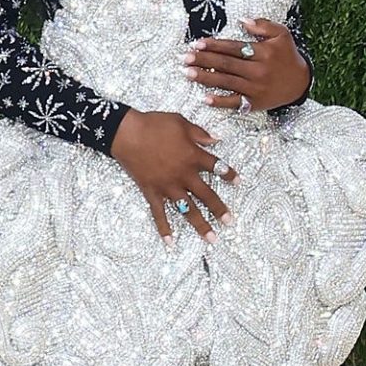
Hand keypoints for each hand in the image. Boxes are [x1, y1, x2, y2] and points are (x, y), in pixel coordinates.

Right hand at [111, 109, 228, 239]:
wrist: (127, 134)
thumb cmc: (154, 125)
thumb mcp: (181, 122)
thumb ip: (200, 133)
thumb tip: (216, 139)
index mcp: (193, 156)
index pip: (217, 167)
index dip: (229, 175)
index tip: (238, 182)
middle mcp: (184, 175)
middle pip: (207, 195)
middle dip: (220, 210)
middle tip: (230, 222)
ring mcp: (168, 187)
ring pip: (188, 210)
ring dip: (200, 224)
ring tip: (211, 238)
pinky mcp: (152, 192)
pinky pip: (159, 214)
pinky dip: (164, 228)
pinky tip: (170, 242)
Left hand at [184, 19, 310, 112]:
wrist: (300, 83)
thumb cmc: (287, 55)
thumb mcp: (281, 35)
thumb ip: (263, 25)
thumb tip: (242, 20)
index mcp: (263, 53)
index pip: (234, 48)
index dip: (215, 45)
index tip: (197, 43)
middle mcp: (258, 71)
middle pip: (226, 64)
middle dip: (204, 60)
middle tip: (185, 58)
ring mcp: (255, 89)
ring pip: (226, 82)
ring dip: (205, 78)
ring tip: (187, 73)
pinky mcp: (254, 103)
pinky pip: (234, 103)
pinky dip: (219, 101)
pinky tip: (204, 98)